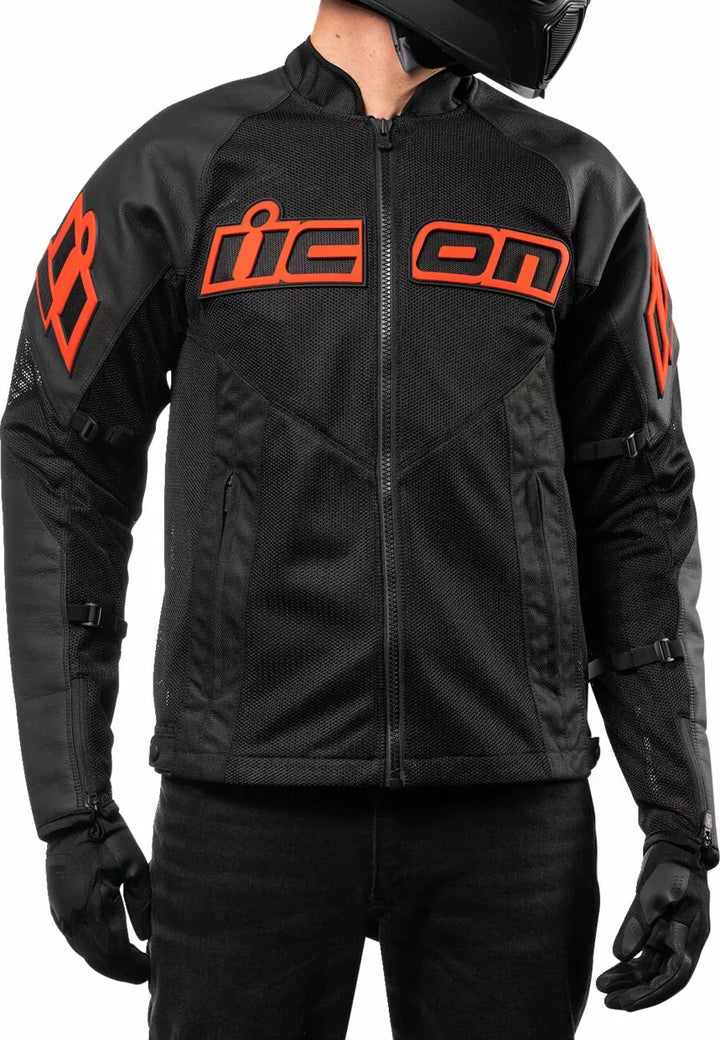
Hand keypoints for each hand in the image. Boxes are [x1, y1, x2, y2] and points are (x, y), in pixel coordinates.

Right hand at [45, 806, 150, 983]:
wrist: (76, 822)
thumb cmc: (110, 839)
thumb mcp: (135, 867)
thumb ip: (142, 904)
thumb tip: (146, 936)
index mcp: (95, 906)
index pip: (116, 951)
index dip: (133, 966)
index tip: (150, 969)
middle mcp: (75, 917)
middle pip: (99, 959)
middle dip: (122, 971)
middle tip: (143, 975)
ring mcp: (63, 916)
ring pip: (84, 954)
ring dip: (106, 965)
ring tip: (128, 967)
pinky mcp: (58, 911)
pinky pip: (75, 942)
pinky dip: (91, 952)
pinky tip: (106, 953)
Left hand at [596, 839, 710, 1010]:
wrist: (672, 846)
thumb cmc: (667, 865)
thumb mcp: (653, 890)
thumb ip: (638, 922)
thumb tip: (620, 956)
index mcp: (692, 934)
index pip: (675, 975)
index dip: (653, 992)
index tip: (628, 1003)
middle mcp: (686, 941)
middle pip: (663, 978)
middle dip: (638, 993)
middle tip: (609, 1002)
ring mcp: (674, 938)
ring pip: (653, 969)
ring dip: (630, 980)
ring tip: (602, 988)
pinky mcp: (661, 931)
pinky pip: (647, 956)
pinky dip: (629, 965)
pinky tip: (610, 972)